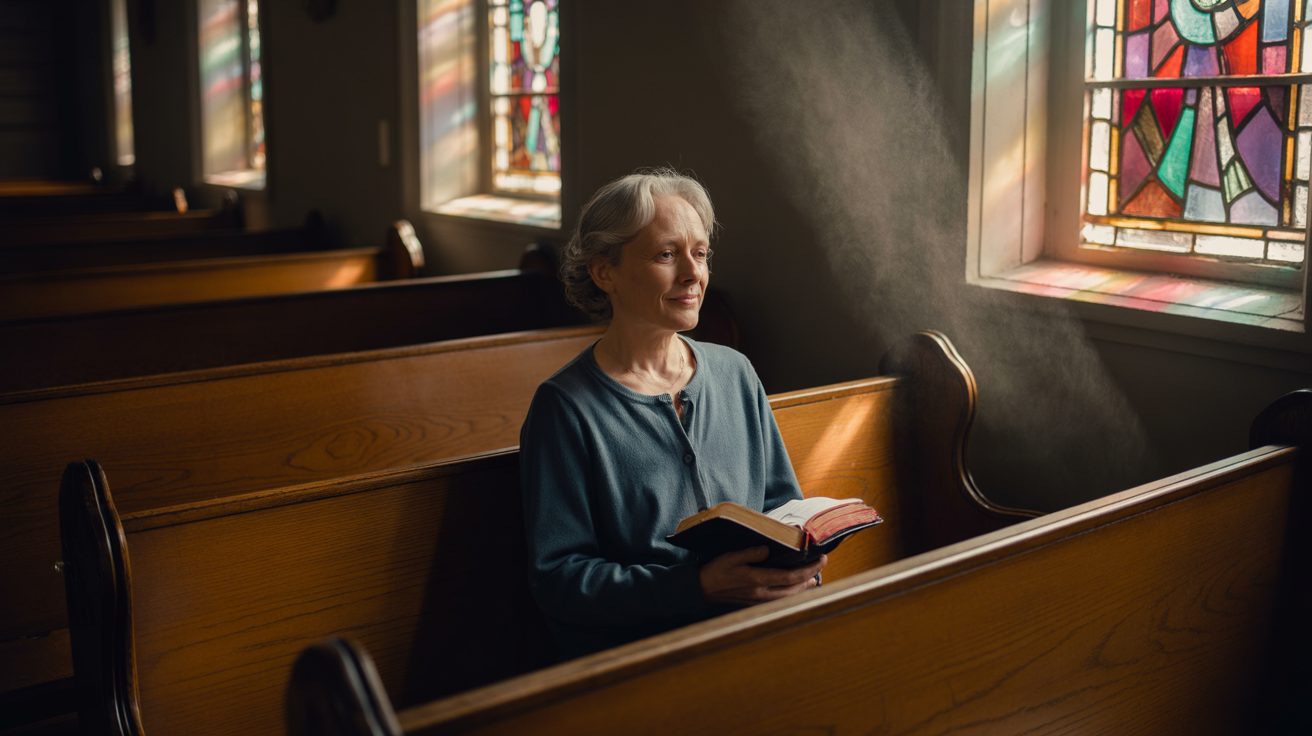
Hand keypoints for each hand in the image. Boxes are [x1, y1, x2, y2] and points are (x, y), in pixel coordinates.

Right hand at [698, 546, 826, 605]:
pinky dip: (791, 593)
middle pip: (794, 589)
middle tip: (820, 566)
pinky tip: (793, 588)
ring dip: (802, 588)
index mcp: (757, 580)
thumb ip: (751, 553)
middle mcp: (761, 593)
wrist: (702, 589)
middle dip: (810, 578)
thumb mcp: (731, 557)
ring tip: (812, 578)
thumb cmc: (716, 570)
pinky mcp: (756, 602)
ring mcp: (759, 600)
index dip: (808, 569)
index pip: (790, 577)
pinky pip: (780, 599)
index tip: (821, 559)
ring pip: (788, 597)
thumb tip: (768, 549)